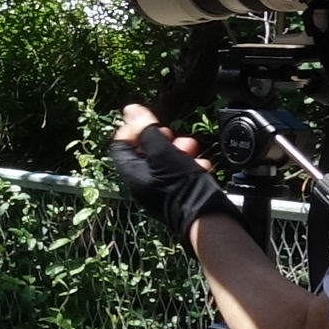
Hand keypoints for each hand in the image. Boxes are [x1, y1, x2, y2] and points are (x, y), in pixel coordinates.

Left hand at [108, 105, 225, 237]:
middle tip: (173, 135)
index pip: (121, 145)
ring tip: (192, 148)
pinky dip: (191, 166)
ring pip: (165, 162)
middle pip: (144, 152)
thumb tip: (130, 110)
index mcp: (132, 173)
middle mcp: (142, 182)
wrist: (207, 218)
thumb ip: (146, 130)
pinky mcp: (178, 194)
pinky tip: (202, 165)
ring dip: (179, 150)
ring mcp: (160, 190)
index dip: (133, 129)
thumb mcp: (162, 152)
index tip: (148, 119)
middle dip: (161, 139)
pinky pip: (180, 174)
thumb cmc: (182, 186)